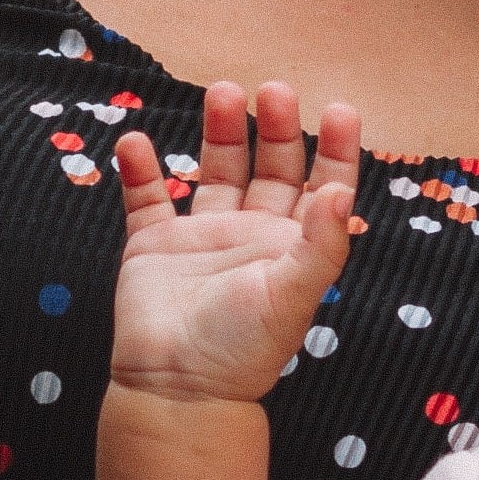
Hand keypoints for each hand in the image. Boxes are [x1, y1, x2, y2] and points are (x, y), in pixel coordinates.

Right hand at [110, 82, 361, 404]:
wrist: (177, 388)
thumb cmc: (243, 349)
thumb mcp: (293, 296)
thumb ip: (320, 244)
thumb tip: (342, 192)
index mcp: (293, 247)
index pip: (323, 187)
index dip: (336, 151)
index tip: (340, 110)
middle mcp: (252, 235)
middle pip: (270, 167)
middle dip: (275, 128)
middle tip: (272, 90)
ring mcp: (202, 237)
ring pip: (215, 171)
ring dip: (219, 133)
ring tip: (221, 92)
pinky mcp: (154, 245)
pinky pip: (147, 197)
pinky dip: (140, 168)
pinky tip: (136, 142)